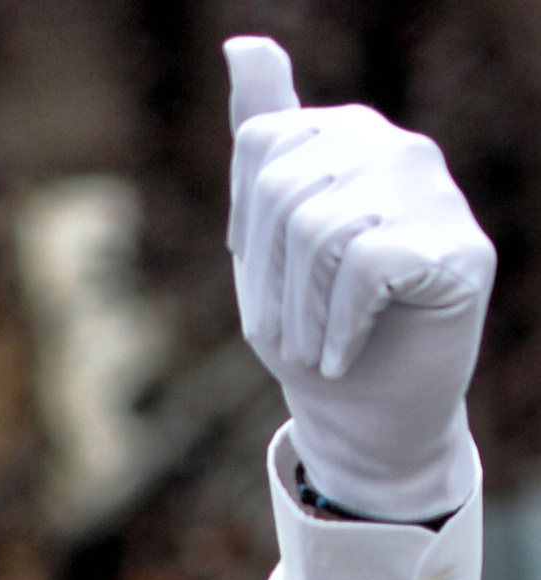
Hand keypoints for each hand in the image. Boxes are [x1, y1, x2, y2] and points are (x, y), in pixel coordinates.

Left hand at [226, 36, 492, 520]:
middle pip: (285, 188)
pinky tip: (344, 352)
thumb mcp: (261, 234)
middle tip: (289, 328)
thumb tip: (244, 41)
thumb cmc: (306, 324)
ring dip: (298, 309)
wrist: (361, 410)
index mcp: (349, 136)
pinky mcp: (461, 247)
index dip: (244, 229)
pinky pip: (365, 264)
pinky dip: (336, 324)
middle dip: (266, 277)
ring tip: (315, 344)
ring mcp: (438, 194)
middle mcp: (400, 150)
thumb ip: (262, 132)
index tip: (269, 278)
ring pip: (320, 227)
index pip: (263, 148)